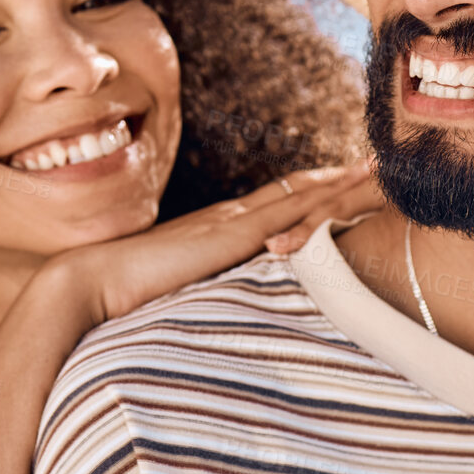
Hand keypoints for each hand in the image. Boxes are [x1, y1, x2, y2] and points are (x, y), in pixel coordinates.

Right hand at [52, 159, 377, 325]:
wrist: (91, 284)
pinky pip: (287, 212)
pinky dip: (321, 199)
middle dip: (339, 177)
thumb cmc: (126, 297)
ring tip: (379, 169)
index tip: (347, 181)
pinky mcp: (231, 237)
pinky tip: (348, 191)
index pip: (278, 202)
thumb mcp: (182, 293)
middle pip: (298, 189)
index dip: (314, 189)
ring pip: (301, 193)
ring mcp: (232, 222)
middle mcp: (231, 217)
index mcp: (220, 230)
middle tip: (382, 164)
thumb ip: (208, 292)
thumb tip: (224, 309)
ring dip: (341, 182)